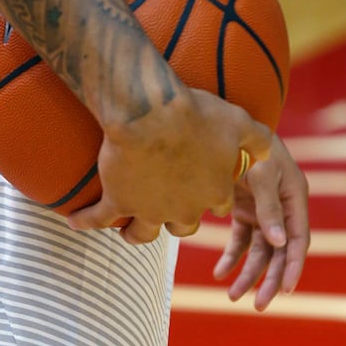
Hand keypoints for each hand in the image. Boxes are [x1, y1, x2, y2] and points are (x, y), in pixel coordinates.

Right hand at [67, 88, 271, 242]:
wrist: (151, 112)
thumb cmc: (196, 112)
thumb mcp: (237, 120)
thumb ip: (256, 138)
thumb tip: (271, 147)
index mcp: (214, 191)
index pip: (216, 204)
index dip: (209, 194)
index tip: (201, 183)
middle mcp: (184, 208)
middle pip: (183, 224)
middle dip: (175, 216)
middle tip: (164, 205)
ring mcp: (149, 209)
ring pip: (143, 234)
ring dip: (135, 232)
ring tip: (126, 230)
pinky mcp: (118, 202)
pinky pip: (99, 219)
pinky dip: (85, 221)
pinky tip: (74, 221)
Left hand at [212, 134, 309, 310]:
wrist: (226, 127)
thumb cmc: (250, 146)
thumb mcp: (262, 174)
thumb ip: (269, 209)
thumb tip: (280, 244)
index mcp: (295, 200)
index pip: (298, 242)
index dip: (292, 267)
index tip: (285, 291)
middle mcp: (282, 209)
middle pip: (278, 253)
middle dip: (268, 280)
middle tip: (258, 306)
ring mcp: (262, 211)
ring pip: (258, 251)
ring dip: (247, 273)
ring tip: (231, 295)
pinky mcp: (243, 211)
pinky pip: (239, 241)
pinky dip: (230, 257)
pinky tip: (218, 272)